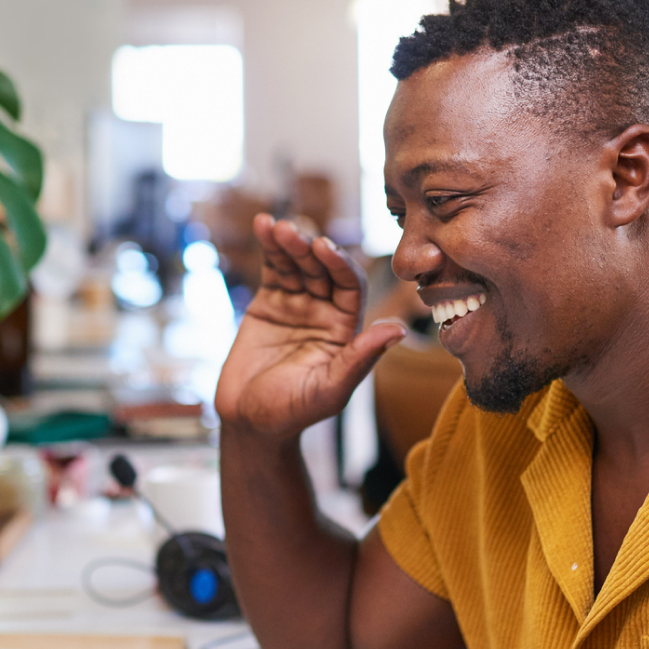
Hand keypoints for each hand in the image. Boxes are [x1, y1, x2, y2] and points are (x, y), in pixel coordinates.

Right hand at [214, 215, 405, 436]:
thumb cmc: (293, 413)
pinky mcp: (270, 302)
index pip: (350, 286)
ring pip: (298, 264)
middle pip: (322, 269)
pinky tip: (263, 225)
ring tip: (276, 226)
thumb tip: (398, 329)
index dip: (339, 265)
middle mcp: (326, 311)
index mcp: (346, 329)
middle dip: (309, 249)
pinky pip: (273, 269)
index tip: (324, 248)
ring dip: (289, 243)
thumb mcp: (330, 389)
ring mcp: (298, 304)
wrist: (249, 422)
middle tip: (294, 232)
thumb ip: (360, 359)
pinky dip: (269, 247)